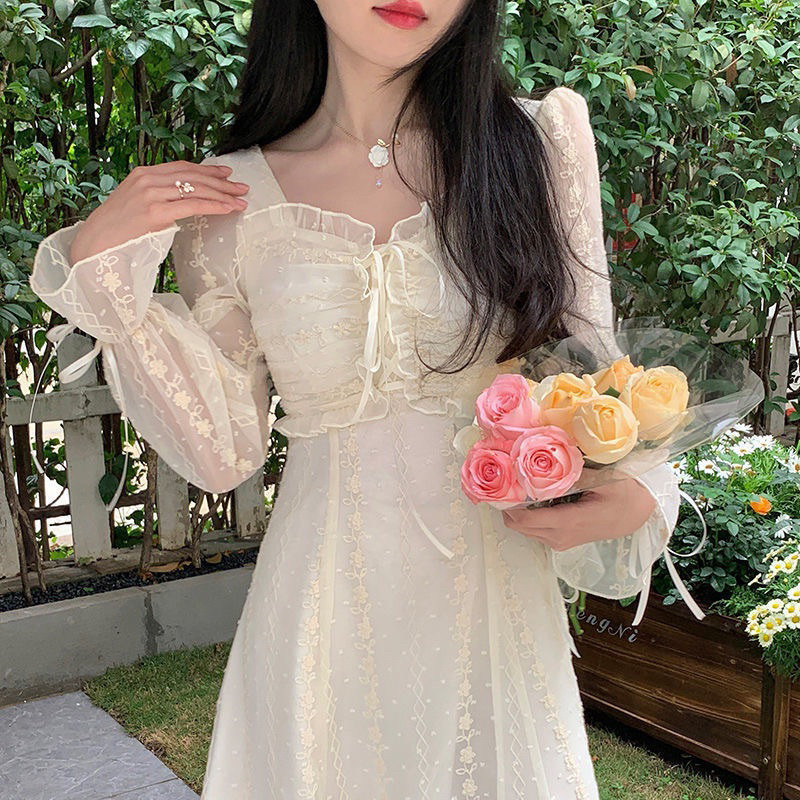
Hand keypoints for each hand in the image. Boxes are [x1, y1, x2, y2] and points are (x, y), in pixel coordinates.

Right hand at [69, 161, 249, 265]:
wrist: (95, 243)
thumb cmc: (118, 231)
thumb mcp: (138, 205)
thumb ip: (159, 198)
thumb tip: (184, 201)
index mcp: (143, 174)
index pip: (182, 167)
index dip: (206, 169)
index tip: (225, 174)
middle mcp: (147, 179)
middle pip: (193, 176)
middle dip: (221, 182)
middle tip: (241, 187)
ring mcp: (151, 194)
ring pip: (196, 189)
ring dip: (223, 194)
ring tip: (241, 199)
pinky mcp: (156, 212)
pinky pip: (193, 205)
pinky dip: (214, 206)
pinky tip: (228, 208)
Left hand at [501, 476, 657, 550]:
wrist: (636, 516)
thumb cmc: (622, 496)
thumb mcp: (602, 479)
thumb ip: (573, 474)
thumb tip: (547, 460)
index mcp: (568, 522)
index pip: (525, 519)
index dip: (507, 503)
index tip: (502, 483)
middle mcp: (559, 536)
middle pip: (517, 525)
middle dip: (508, 505)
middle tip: (507, 480)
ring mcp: (559, 541)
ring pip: (524, 529)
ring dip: (517, 510)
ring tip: (520, 486)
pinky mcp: (560, 541)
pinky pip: (534, 530)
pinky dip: (528, 516)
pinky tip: (534, 496)